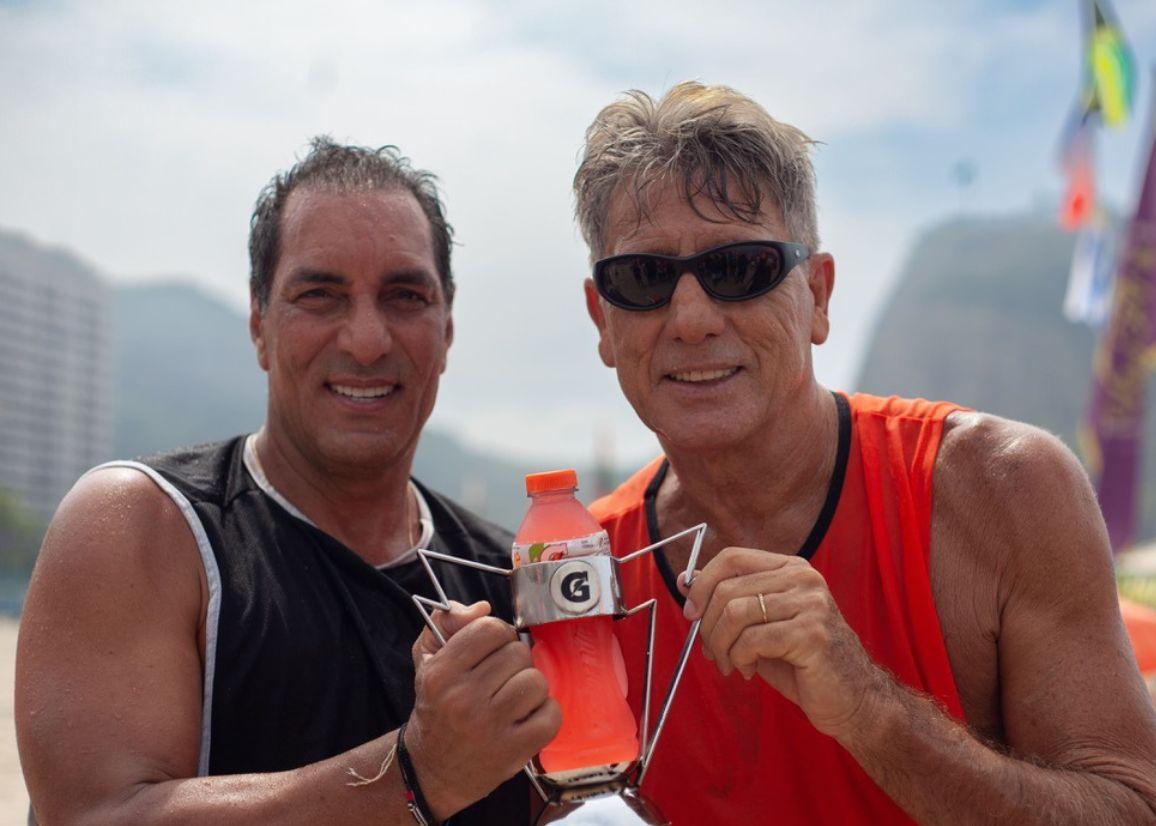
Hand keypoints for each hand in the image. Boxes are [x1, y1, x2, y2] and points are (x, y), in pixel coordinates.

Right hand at [405, 601, 560, 818]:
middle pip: (517, 653)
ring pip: (536, 682)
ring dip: (530, 687)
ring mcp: (490, 727)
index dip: (499, 634)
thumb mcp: (428, 661)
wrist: (432, 770)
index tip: (494, 648)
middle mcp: (464, 699)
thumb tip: (483, 607)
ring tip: (515, 698)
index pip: (490, 629)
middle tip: (502, 677)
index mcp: (442, 673)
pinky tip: (527, 718)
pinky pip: (551, 715)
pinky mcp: (513, 751)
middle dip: (515, 661)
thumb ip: (448, 623)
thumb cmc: (436, 708)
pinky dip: (545, 714)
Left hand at [680, 548, 883, 739]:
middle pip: (729, 589)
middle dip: (708, 626)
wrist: (850, 699)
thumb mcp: (758, 625)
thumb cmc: (800, 662)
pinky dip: (739, 659)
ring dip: (721, 646)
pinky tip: (748, 671)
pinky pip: (752, 641)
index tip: (691, 613)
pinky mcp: (812, 634)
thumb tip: (684, 580)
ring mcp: (811, 604)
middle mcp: (803, 578)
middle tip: (711, 652)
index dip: (703, 584)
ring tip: (730, 664)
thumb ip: (726, 600)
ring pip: (736, 614)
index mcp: (790, 568)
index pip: (732, 557)